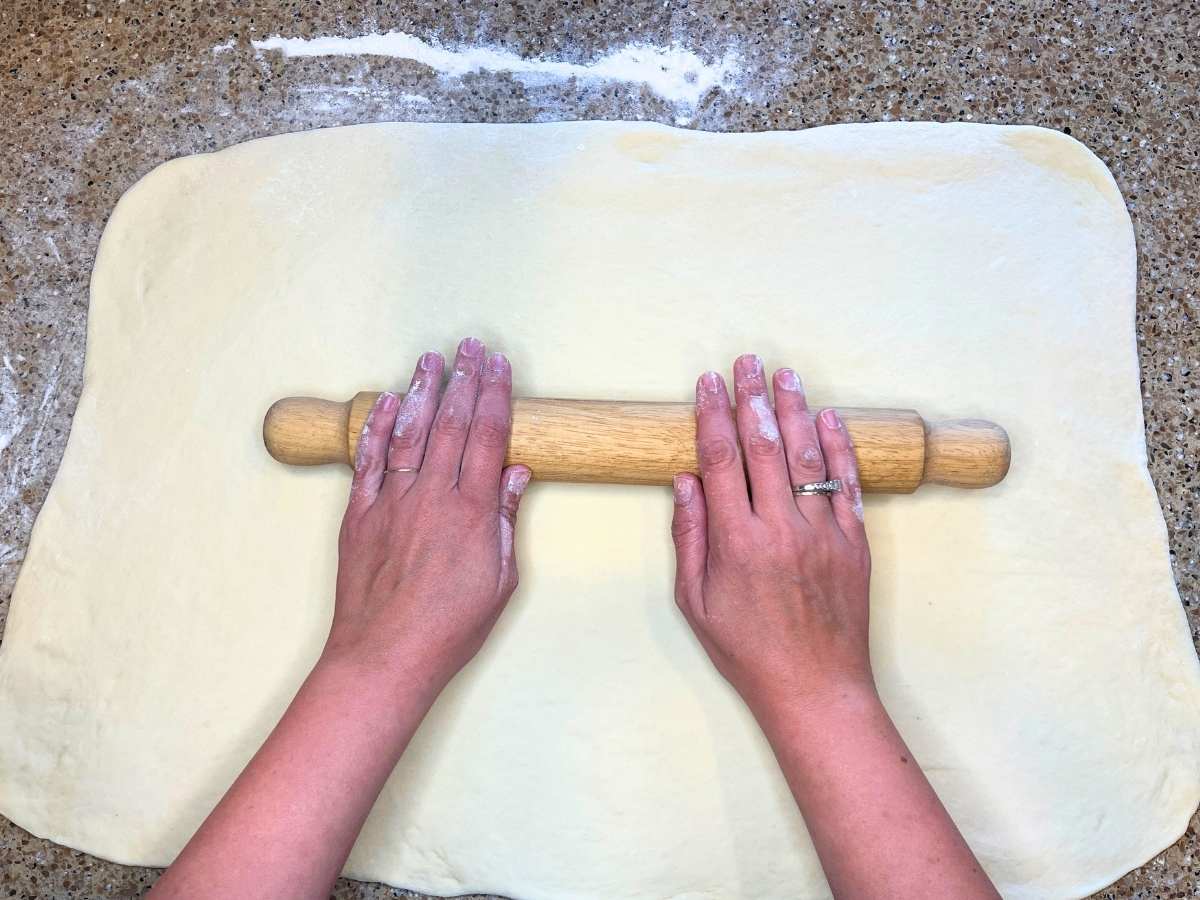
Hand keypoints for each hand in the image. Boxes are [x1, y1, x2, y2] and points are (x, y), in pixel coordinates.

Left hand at [325, 337, 530, 698]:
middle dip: (464, 379)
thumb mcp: (500, 580)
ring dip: (424, 391)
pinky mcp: (359, 515)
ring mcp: (392, 502)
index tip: (500, 366)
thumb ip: (506, 522)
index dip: (496, 395)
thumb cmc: (448, 627)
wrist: (385, 655)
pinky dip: (379, 427)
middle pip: (452, 423)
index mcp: (472, 511)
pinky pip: (369, 460)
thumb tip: (516, 476)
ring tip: (432, 359)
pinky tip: (390, 402)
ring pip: (410, 432)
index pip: (488, 436)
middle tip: (471, 346)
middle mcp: (432, 496)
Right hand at [670, 354, 871, 718]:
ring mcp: (823, 533)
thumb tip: (685, 481)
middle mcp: (781, 528)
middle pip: (765, 445)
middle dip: (753, 398)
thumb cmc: (747, 650)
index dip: (713, 415)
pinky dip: (838, 448)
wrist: (815, 687)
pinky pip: (845, 484)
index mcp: (737, 541)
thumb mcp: (696, 601)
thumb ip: (689, 537)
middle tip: (747, 362)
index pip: (721, 459)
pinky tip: (829, 419)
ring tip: (785, 375)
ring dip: (795, 410)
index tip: (709, 383)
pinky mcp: (854, 543)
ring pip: (808, 456)